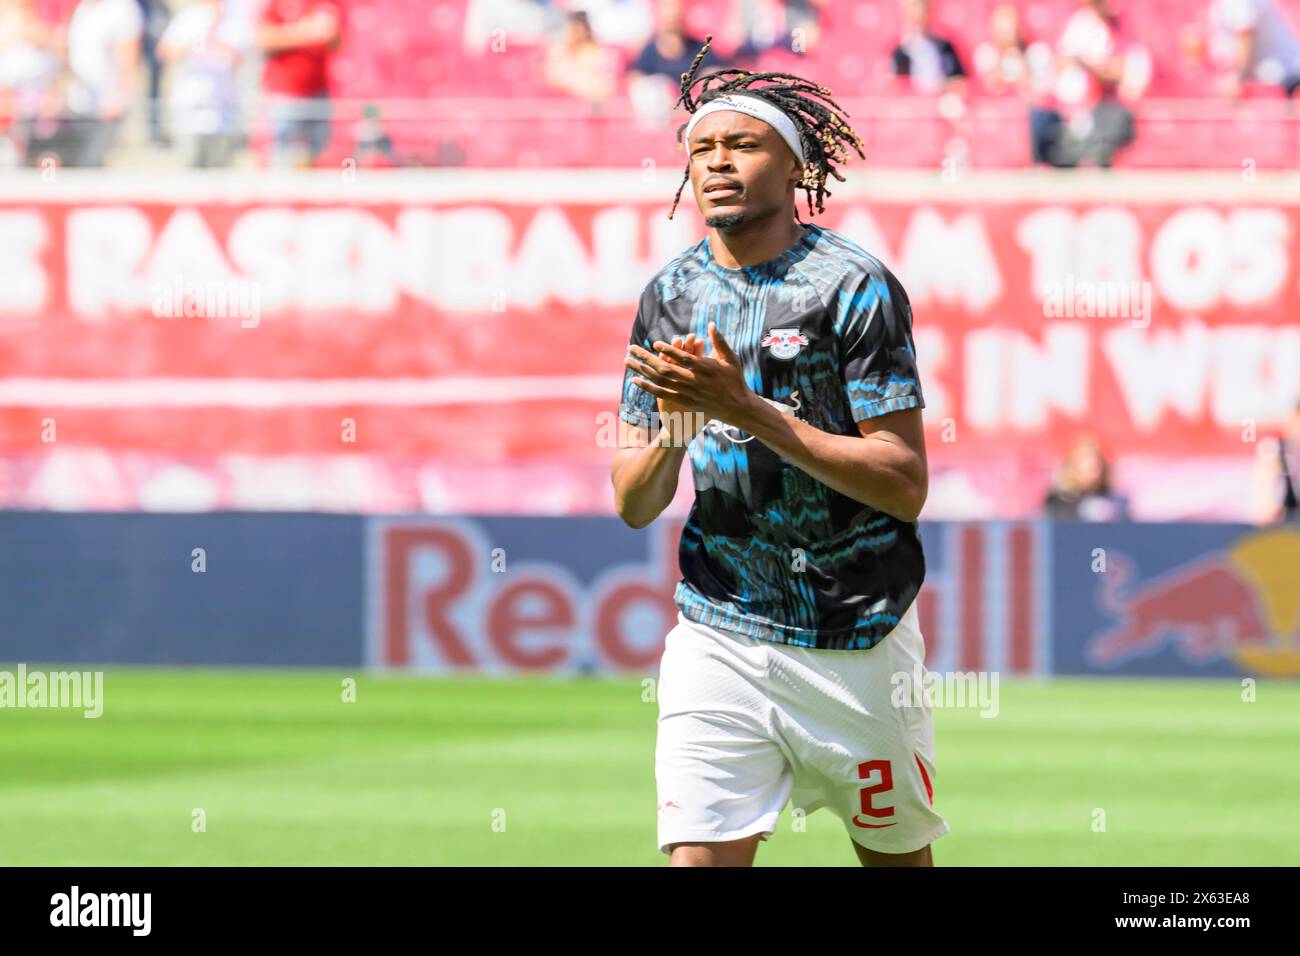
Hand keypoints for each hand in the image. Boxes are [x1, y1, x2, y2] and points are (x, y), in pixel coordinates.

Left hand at [625, 322, 757, 430]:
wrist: (738, 408)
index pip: (684, 358)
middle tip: (630, 348)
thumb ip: (719, 341)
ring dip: (642, 371)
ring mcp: (689, 393)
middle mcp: (695, 381)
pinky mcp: (686, 402)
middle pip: (666, 369)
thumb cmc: (735, 379)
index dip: (669, 350)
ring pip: (661, 382)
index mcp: (706, 368)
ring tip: (628, 362)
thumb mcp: (731, 358)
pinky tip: (636, 380)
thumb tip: (710, 323)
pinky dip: (648, 387)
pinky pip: (663, 394)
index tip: (655, 343)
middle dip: (646, 358)